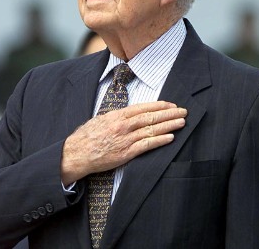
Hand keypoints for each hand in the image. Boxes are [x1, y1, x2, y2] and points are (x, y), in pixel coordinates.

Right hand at [61, 101, 186, 184]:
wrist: (75, 154)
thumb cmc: (86, 137)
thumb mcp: (101, 120)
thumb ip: (117, 117)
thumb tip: (130, 114)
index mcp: (117, 115)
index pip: (143, 108)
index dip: (159, 105)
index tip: (171, 104)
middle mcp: (123, 125)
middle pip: (151, 117)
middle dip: (169, 113)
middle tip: (183, 111)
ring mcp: (125, 139)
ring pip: (152, 130)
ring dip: (169, 125)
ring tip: (181, 122)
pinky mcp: (126, 153)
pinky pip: (146, 145)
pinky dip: (160, 140)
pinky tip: (170, 137)